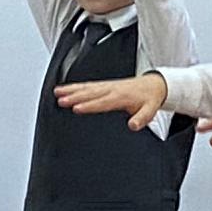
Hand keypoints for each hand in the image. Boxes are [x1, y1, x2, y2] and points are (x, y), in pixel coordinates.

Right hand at [53, 72, 172, 129]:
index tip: (77, 108)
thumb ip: (142, 118)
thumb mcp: (150, 110)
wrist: (154, 85)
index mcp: (121, 97)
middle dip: (75, 97)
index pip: (102, 102)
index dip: (89, 105)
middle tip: (61, 101)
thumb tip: (133, 126)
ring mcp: (107, 86)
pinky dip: (75, 86)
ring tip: (57, 93)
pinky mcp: (104, 84)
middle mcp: (112, 89)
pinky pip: (88, 84)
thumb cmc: (149, 99)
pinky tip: (63, 88)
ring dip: (71, 90)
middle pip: (91, 93)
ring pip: (87, 87)